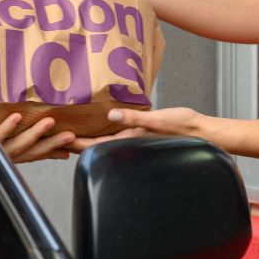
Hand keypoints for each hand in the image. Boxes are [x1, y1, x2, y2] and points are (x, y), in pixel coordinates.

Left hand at [0, 114, 76, 162]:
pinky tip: (17, 117)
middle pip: (32, 152)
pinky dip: (7, 128)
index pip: (36, 154)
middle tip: (70, 136)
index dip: (54, 151)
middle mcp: (5, 155)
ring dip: (36, 134)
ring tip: (50, 122)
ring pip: (18, 145)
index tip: (71, 148)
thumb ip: (19, 141)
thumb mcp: (0, 145)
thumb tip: (40, 135)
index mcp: (10, 156)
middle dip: (52, 144)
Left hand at [63, 106, 207, 152]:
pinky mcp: (142, 132)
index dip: (74, 142)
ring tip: (69, 130)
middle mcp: (129, 141)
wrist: (203, 132)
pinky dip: (102, 130)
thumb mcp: (159, 119)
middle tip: (54, 135)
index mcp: (129, 139)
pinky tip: (99, 124)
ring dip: (86, 137)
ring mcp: (135, 139)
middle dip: (74, 141)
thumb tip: (112, 114)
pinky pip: (116, 133)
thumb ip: (135, 118)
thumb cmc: (184, 126)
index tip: (56, 139)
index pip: (95, 145)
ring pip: (103, 141)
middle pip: (94, 145)